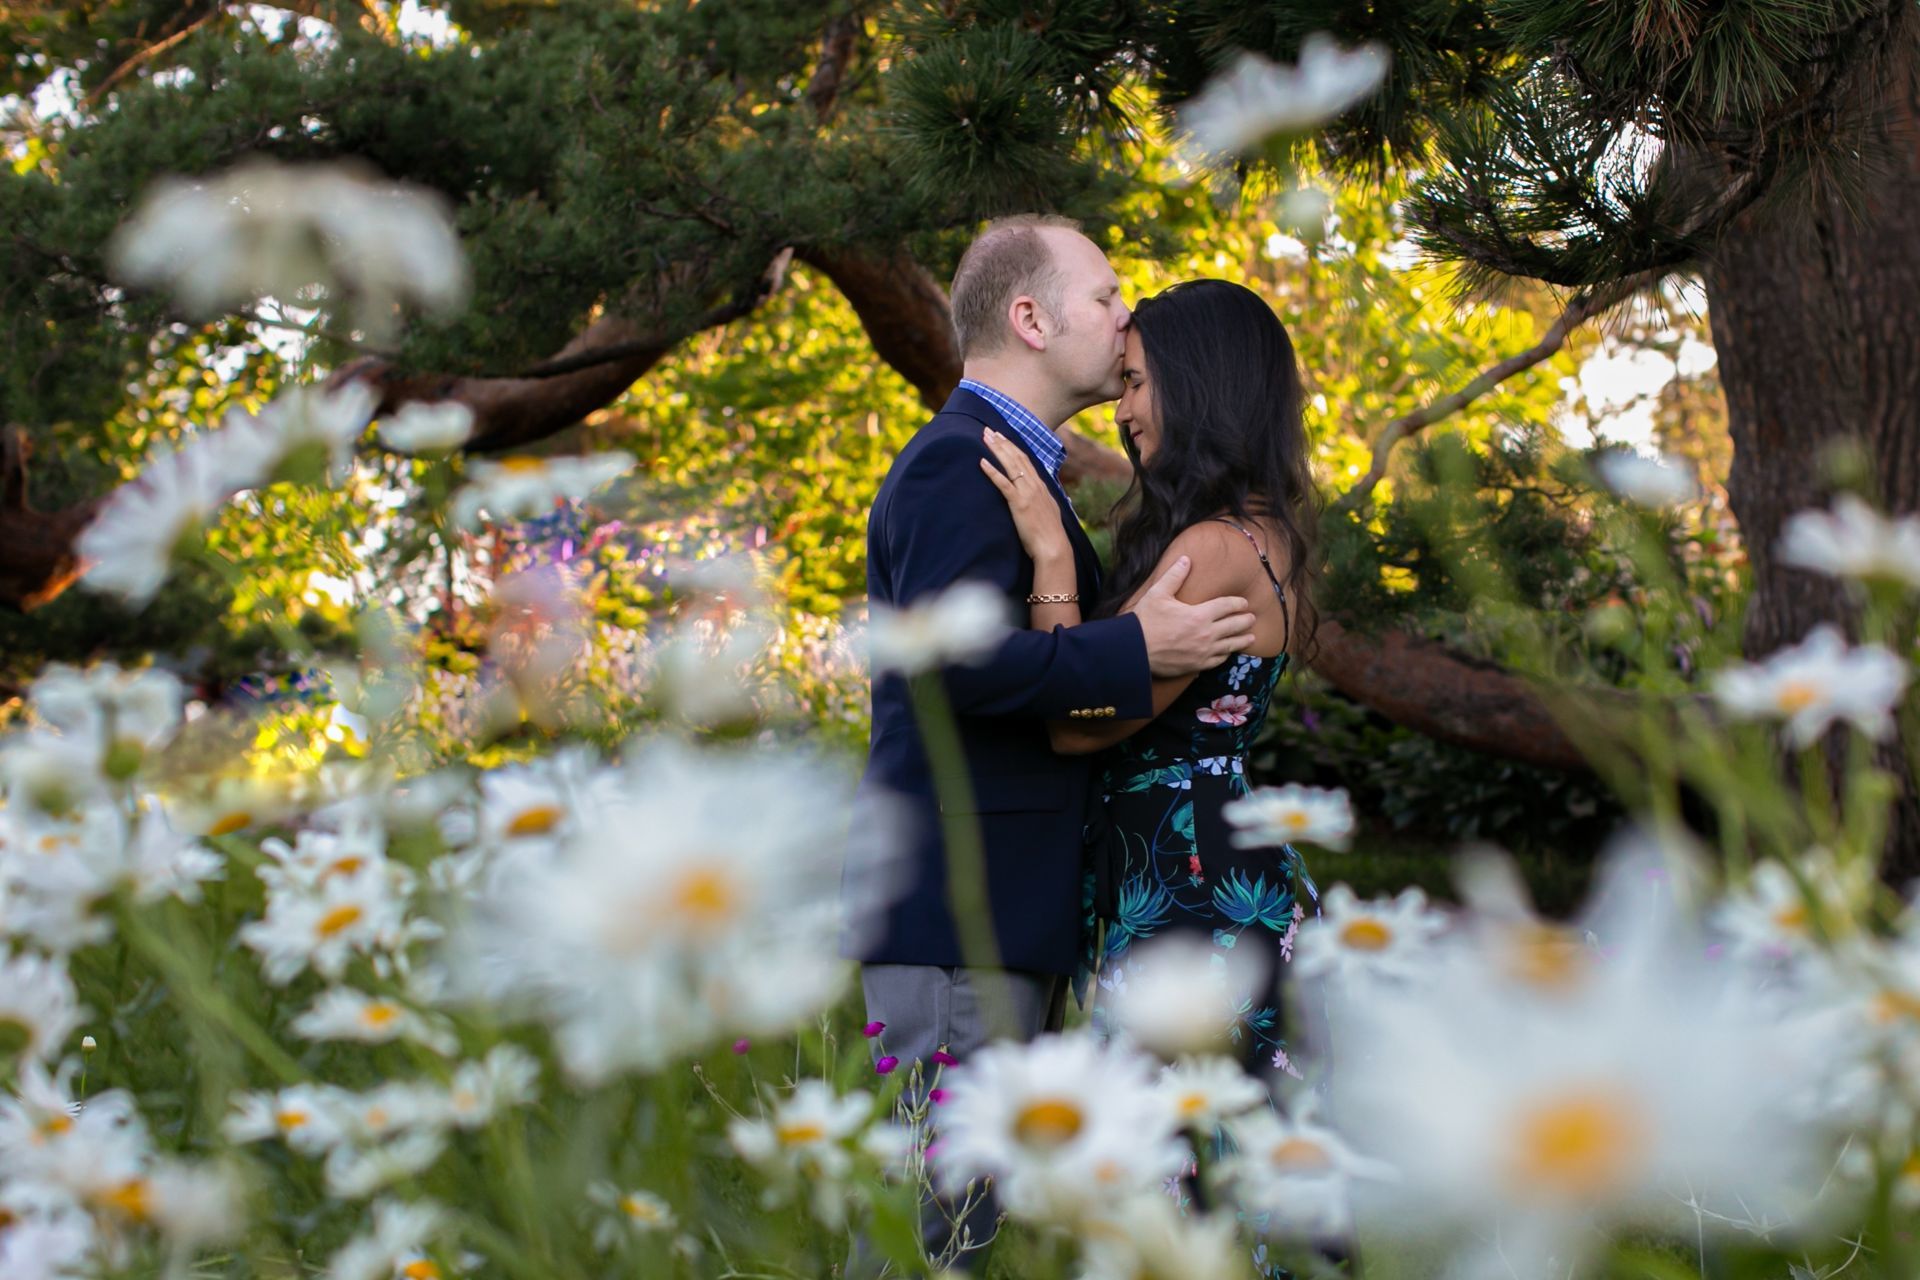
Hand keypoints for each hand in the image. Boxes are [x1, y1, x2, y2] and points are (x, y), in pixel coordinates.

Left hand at [978, 428, 1070, 564]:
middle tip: (988, 430)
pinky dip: (992, 471)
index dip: (1012, 446)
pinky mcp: (1019, 503)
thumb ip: (1043, 500)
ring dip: (997, 450)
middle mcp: (1035, 485)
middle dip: (1002, 442)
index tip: (1002, 436)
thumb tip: (1040, 496)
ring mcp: (1027, 493)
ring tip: (985, 438)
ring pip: (1010, 465)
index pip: (1025, 460)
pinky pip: (1003, 483)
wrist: (1054, 547)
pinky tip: (982, 462)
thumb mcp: (1049, 511)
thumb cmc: (1050, 534)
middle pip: (1016, 457)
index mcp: (1041, 486)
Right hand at [1132, 557, 1257, 676]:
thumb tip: (1186, 559)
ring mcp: (1203, 652)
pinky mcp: (1197, 666)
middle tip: (1252, 618)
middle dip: (1245, 620)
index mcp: (1199, 614)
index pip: (1226, 606)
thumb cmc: (1145, 621)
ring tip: (1251, 637)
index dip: (1237, 603)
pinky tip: (1229, 652)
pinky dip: (1226, 655)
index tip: (1244, 603)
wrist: (1135, 650)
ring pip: (1230, 645)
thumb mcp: (1158, 594)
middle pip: (1234, 625)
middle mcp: (1206, 634)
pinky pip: (1218, 660)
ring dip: (1243, 640)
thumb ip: (1174, 576)